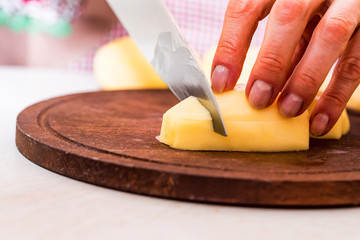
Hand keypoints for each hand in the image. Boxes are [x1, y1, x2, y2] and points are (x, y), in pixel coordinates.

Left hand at [211, 0, 359, 135]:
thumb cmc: (304, 7)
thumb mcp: (283, 10)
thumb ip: (270, 35)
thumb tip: (242, 81)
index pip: (247, 6)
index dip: (231, 46)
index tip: (220, 83)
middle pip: (289, 15)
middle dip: (270, 62)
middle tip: (258, 99)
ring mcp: (348, 0)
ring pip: (331, 34)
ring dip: (306, 78)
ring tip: (288, 111)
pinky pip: (358, 60)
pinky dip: (338, 94)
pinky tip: (320, 120)